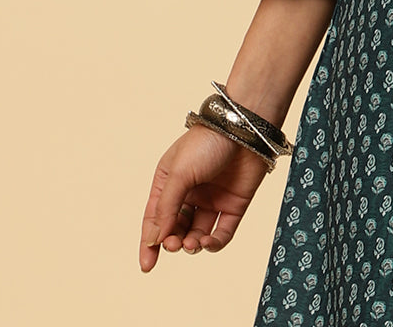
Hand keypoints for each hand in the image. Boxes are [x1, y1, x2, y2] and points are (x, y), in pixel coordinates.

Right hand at [139, 123, 270, 271]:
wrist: (245, 128)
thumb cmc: (207, 142)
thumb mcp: (178, 174)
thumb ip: (165, 207)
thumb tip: (155, 240)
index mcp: (170, 181)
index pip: (155, 217)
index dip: (150, 242)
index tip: (147, 266)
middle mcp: (190, 192)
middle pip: (176, 228)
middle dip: (173, 241)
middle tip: (175, 244)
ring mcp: (213, 199)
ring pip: (197, 233)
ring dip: (192, 243)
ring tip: (192, 243)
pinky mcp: (234, 204)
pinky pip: (223, 232)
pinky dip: (214, 242)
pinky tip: (207, 242)